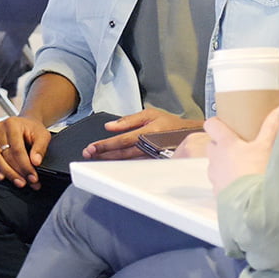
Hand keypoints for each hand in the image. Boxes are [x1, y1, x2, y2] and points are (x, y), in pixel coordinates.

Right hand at [0, 115, 51, 189]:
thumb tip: (35, 162)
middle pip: (6, 155)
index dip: (25, 166)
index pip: (17, 149)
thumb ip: (40, 148)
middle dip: (17, 172)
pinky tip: (1, 177)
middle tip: (27, 183)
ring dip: (7, 173)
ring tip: (18, 182)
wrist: (25, 124)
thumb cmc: (33, 129)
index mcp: (12, 124)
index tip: (33, 177)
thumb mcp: (42, 135)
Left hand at [82, 108, 203, 159]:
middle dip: (103, 154)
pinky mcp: (154, 162)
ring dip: (110, 159)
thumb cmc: (169, 123)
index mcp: (146, 132)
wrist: (190, 134)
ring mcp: (151, 156)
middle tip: (88, 154)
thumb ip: (128, 120)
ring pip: (127, 160)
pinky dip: (122, 163)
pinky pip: (135, 163)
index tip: (92, 147)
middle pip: (122, 153)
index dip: (105, 145)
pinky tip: (111, 163)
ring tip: (95, 158)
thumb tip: (109, 126)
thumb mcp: (149, 114)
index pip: (121, 140)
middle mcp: (148, 146)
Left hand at [205, 106, 278, 193]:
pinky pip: (218, 182)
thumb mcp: (266, 147)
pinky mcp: (216, 190)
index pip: (210, 124)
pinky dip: (226, 181)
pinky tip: (240, 184)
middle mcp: (214, 157)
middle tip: (238, 148)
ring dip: (223, 164)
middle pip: (212, 144)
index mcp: (224, 143)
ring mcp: (214, 174)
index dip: (216, 123)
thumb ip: (270, 127)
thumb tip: (277, 110)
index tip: (225, 125)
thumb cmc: (258, 173)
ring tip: (241, 168)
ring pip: (214, 164)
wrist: (253, 205)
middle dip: (221, 145)